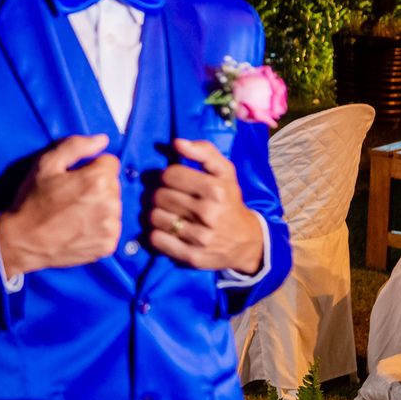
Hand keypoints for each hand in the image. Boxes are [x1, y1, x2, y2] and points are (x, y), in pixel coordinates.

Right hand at [0, 135, 121, 276]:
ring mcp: (110, 227)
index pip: (110, 163)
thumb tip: (102, 140)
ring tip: (74, 214)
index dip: (90, 167)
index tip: (75, 178)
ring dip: (100, 207)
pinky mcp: (108, 245)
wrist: (23, 241)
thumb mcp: (46, 164)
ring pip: (113, 207)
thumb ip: (76, 146)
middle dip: (97, 186)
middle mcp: (109, 204)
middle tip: (71, 196)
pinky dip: (99, 227)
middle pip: (113, 185)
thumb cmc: (32, 202)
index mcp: (97, 180)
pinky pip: (111, 228)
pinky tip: (79, 228)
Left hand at [148, 138, 263, 273]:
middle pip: (160, 196)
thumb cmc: (229, 201)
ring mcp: (200, 238)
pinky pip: (156, 239)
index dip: (170, 176)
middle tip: (172, 198)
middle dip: (162, 195)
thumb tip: (177, 142)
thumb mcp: (225, 172)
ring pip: (154, 217)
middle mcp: (209, 214)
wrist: (246, 242)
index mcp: (216, 189)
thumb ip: (204, 152)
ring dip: (157, 213)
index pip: (170, 175)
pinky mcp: (191, 256)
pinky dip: (157, 233)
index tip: (177, 182)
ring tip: (170, 213)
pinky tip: (168, 230)